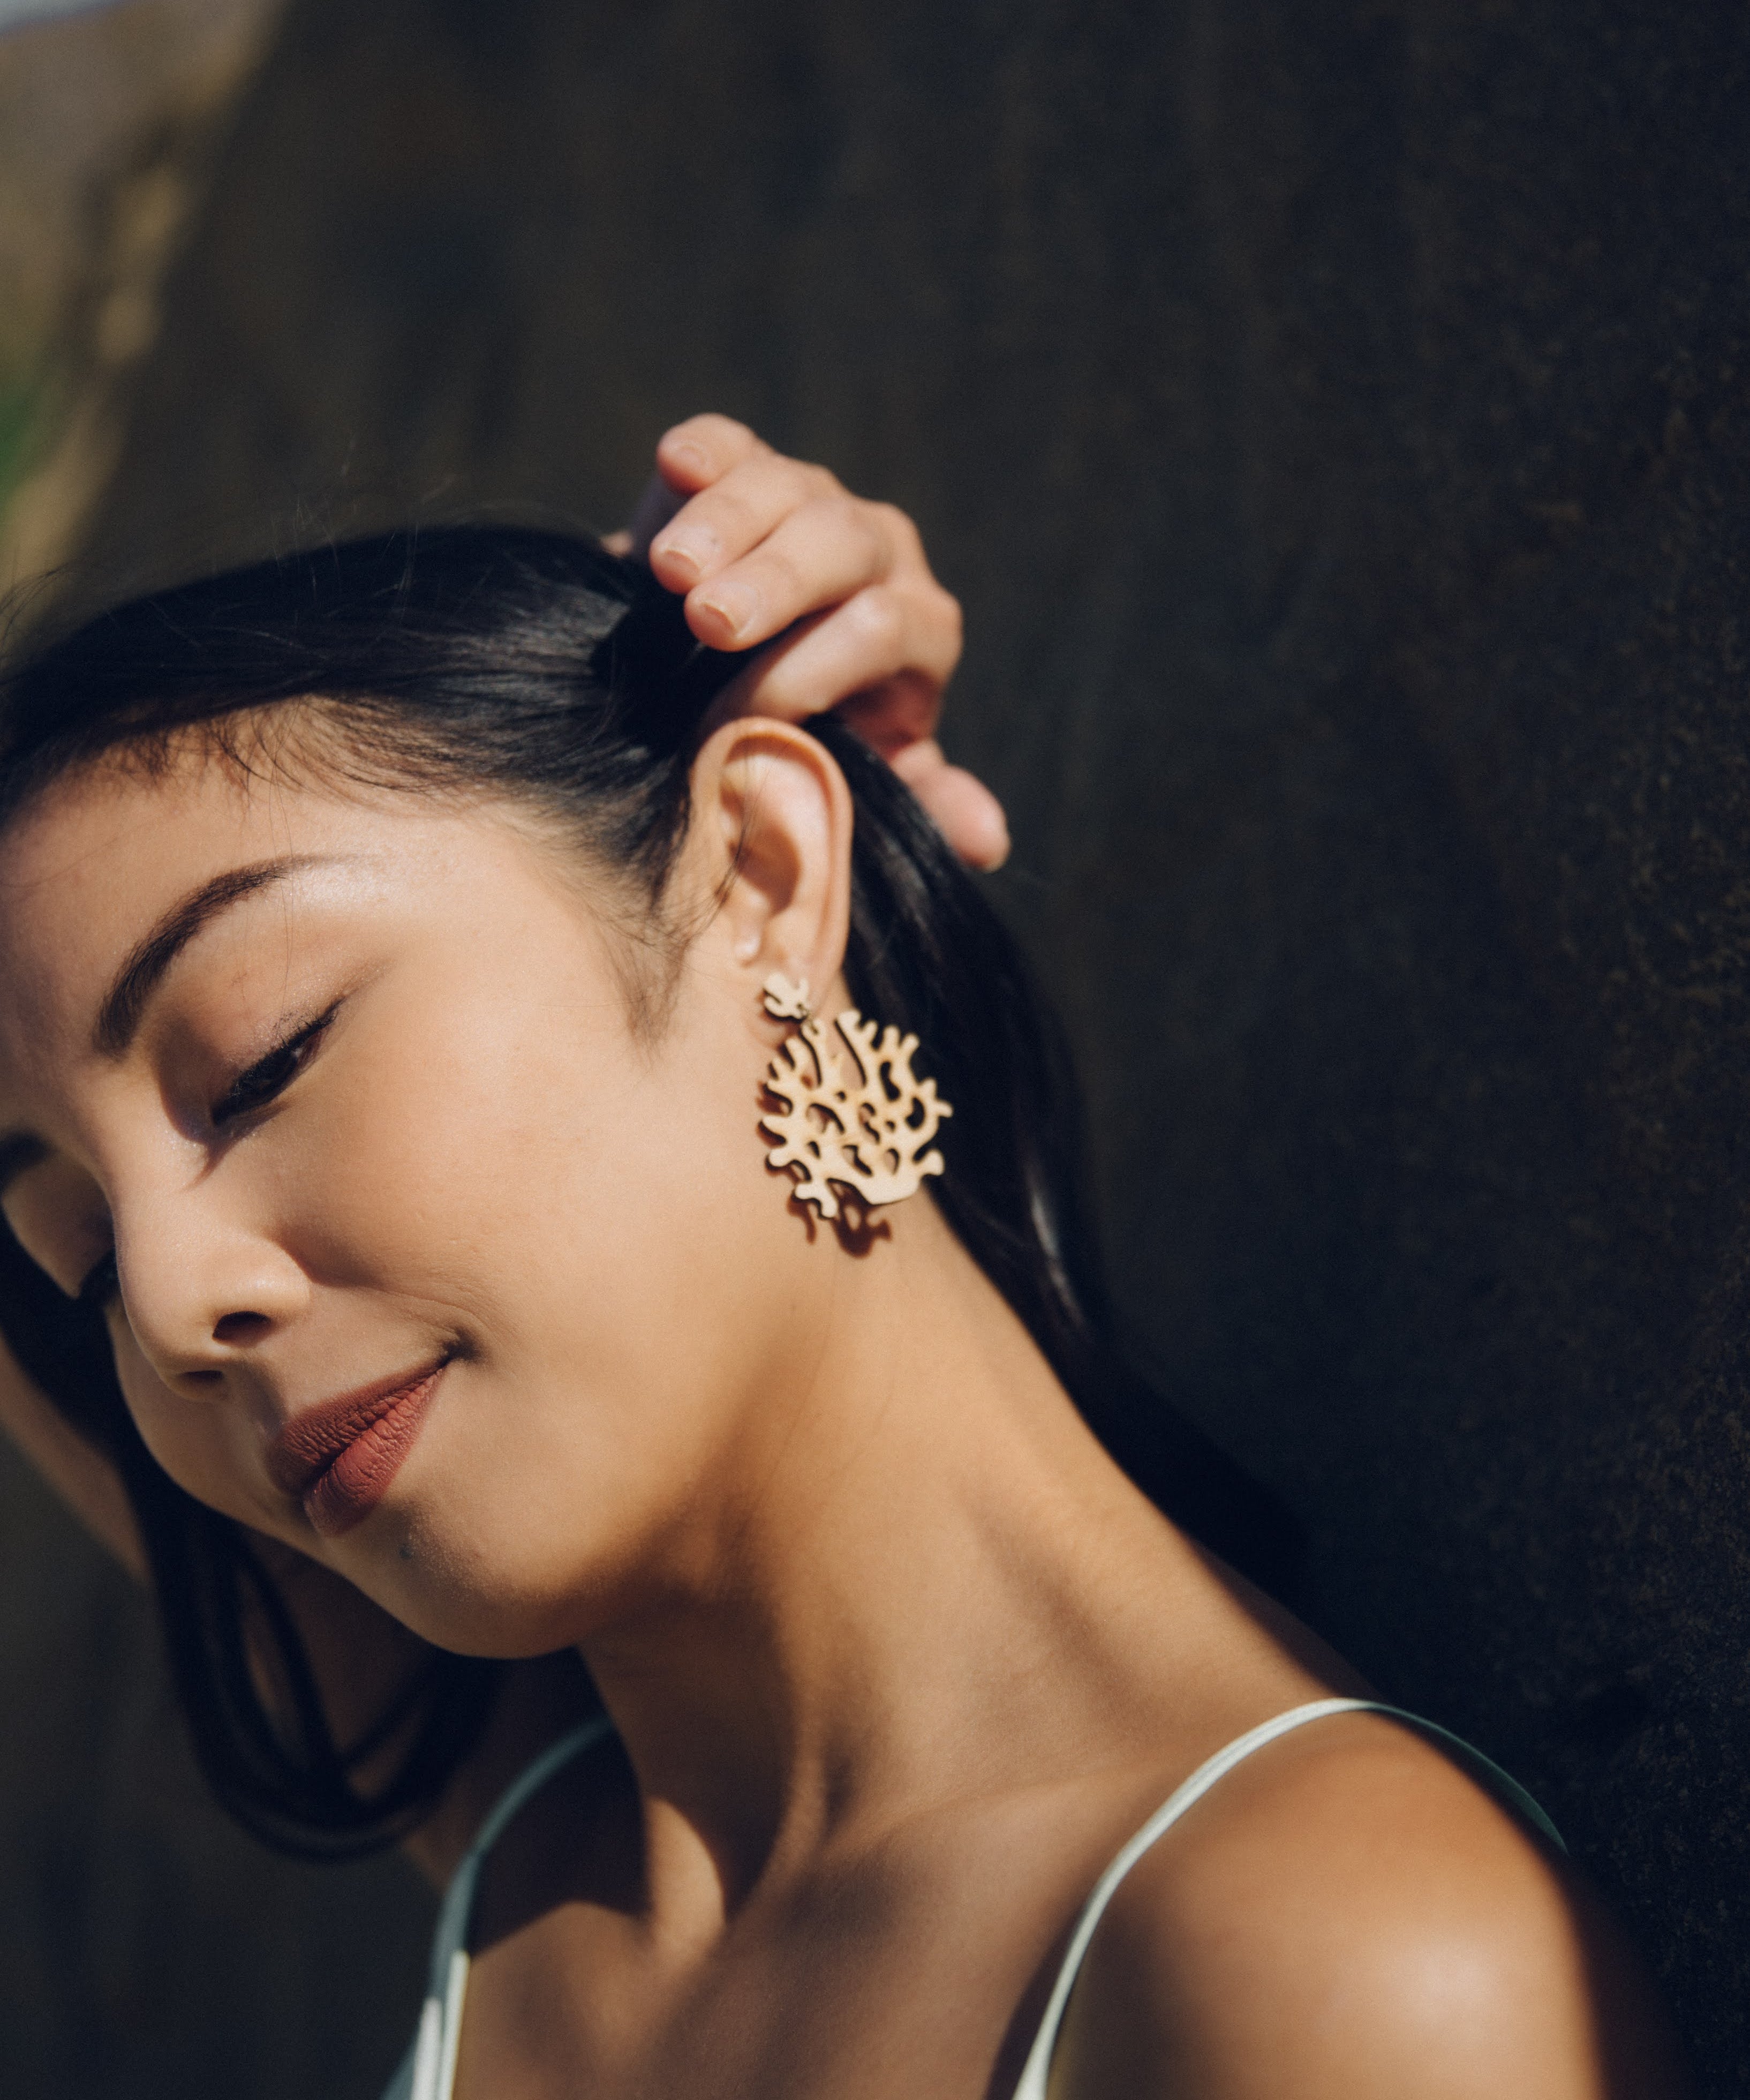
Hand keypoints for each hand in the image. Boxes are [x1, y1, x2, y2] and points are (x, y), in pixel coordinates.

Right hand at [612, 414, 1008, 870]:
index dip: (806, 673)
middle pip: (841, 544)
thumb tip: (987, 838)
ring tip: (669, 571)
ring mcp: (815, 501)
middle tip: (708, 622)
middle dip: (774, 583)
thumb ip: (925, 803)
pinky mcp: (749, 470)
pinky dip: (704, 452)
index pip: (879, 629)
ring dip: (725, 524)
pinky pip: (734, 445)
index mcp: (919, 629)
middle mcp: (880, 553)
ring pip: (784, 486)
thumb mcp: (869, 782)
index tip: (732, 722)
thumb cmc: (813, 744)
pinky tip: (675, 464)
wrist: (732, 690)